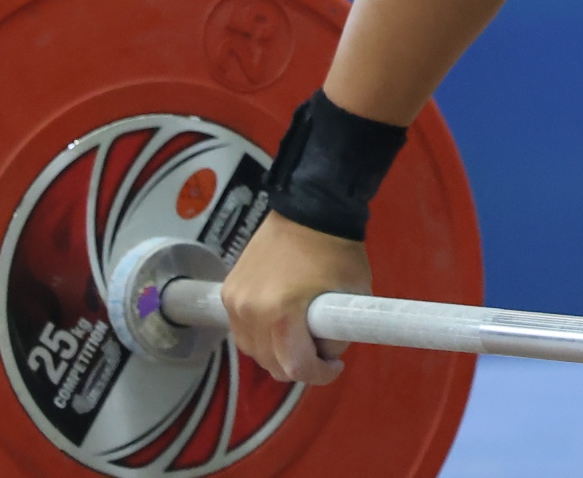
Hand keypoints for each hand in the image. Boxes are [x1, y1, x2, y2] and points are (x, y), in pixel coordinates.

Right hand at [220, 212, 375, 385]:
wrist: (310, 208)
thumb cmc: (337, 250)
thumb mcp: (354, 297)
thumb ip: (338, 335)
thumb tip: (325, 355)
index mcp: (282, 313)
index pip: (295, 368)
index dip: (319, 375)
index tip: (334, 367)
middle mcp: (251, 311)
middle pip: (272, 364)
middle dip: (299, 365)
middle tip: (320, 350)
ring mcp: (235, 301)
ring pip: (253, 350)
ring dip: (277, 352)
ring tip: (300, 335)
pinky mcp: (228, 291)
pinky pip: (242, 329)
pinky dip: (261, 333)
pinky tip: (280, 321)